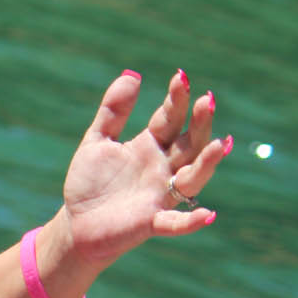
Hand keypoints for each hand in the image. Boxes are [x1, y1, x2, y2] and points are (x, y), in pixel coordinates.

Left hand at [62, 69, 231, 264]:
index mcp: (151, 146)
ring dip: (206, 163)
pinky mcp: (150, 222)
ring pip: (192, 178)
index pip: (170, 119)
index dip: (177, 100)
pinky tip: (207, 215)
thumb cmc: (92, 181)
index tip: (181, 78)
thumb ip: (113, 111)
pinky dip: (191, 221)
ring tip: (219, 144)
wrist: (78, 222)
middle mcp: (163, 168)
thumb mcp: (97, 141)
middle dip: (199, 124)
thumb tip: (131, 74)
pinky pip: (175, 223)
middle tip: (207, 101)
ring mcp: (160, 195)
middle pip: (189, 144)